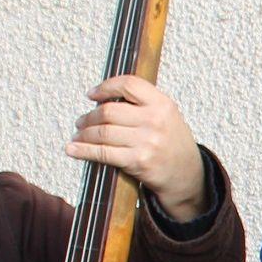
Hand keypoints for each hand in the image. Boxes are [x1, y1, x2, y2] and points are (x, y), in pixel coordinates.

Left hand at [67, 76, 206, 223]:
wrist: (188, 177)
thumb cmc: (173, 145)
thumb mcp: (167, 117)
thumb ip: (143, 105)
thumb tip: (103, 99)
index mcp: (162, 104)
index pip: (128, 84)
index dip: (105, 87)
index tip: (92, 94)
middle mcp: (155, 121)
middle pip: (108, 111)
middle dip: (89, 117)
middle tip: (81, 122)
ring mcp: (147, 142)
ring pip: (102, 132)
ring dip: (83, 134)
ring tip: (78, 135)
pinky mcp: (138, 161)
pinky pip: (103, 153)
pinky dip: (83, 150)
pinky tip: (73, 149)